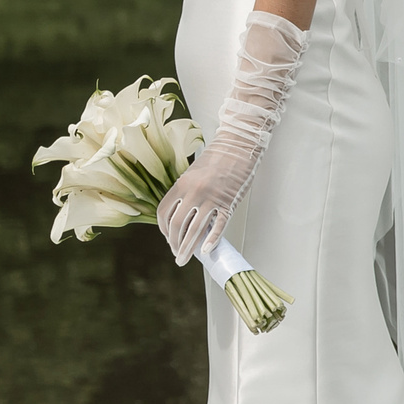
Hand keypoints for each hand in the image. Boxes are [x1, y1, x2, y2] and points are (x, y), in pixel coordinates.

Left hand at [156, 12, 307, 263]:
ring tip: (186, 258)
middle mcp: (192, 192)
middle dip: (175, 244)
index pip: (164, 212)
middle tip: (177, 257)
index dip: (164, 229)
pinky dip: (212, 241)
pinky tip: (208, 251)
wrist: (239, 144)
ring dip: (188, 248)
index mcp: (181, 183)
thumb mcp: (194, 173)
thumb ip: (186, 192)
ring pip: (195, 230)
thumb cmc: (217, 159)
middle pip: (177, 225)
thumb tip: (181, 215)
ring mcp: (211, 198)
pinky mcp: (228, 202)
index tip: (168, 238)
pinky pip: (218, 226)